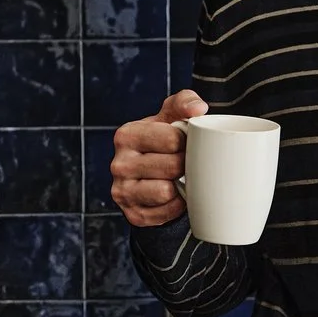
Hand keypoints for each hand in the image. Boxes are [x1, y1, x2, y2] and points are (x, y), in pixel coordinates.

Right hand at [109, 90, 209, 227]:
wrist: (151, 175)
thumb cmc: (164, 140)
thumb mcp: (170, 116)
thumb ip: (184, 102)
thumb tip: (198, 109)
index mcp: (126, 135)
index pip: (171, 138)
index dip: (187, 142)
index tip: (185, 142)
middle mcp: (119, 164)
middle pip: (172, 166)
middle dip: (186, 164)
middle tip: (185, 162)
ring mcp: (123, 192)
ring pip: (166, 191)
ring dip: (180, 186)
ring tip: (178, 179)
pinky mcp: (133, 214)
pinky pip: (166, 212)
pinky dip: (176, 205)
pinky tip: (173, 195)